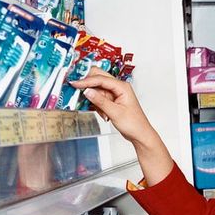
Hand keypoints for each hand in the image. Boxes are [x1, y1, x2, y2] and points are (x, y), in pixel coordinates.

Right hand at [71, 68, 172, 185]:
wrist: (140, 135)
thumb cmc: (134, 124)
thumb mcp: (115, 113)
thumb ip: (100, 101)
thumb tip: (87, 91)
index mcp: (122, 87)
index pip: (100, 79)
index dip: (86, 81)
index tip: (74, 84)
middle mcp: (118, 88)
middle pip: (98, 79)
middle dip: (88, 86)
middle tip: (76, 91)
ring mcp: (115, 94)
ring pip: (97, 90)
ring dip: (94, 100)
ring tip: (101, 112)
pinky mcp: (112, 101)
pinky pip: (99, 98)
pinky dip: (97, 105)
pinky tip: (103, 114)